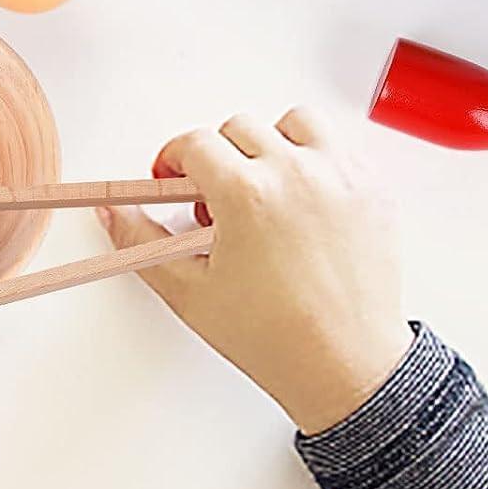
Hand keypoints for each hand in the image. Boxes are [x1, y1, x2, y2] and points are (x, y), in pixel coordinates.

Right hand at [99, 109, 412, 433]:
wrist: (344, 364)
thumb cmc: (274, 337)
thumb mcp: (190, 293)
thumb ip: (144, 243)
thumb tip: (115, 214)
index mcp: (245, 194)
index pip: (195, 143)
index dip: (174, 159)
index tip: (174, 178)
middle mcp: (295, 172)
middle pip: (239, 128)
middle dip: (218, 157)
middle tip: (215, 200)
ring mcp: (340, 175)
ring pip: (295, 124)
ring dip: (271, 145)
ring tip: (264, 190)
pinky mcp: (372, 187)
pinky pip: (338, 148)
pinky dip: (316, 162)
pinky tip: (303, 202)